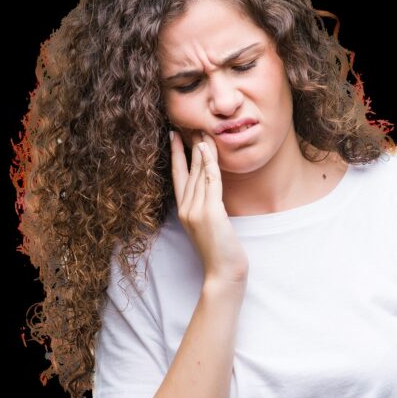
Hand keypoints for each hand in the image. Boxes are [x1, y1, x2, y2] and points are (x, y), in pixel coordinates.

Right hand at [168, 128, 248, 285]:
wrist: (223, 273)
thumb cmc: (220, 253)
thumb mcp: (209, 227)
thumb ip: (206, 208)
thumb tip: (211, 192)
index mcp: (184, 212)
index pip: (177, 177)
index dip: (176, 155)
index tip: (174, 135)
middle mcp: (186, 209)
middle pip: (186, 170)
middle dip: (188, 146)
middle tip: (189, 124)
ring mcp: (196, 211)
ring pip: (198, 173)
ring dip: (200, 150)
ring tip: (202, 131)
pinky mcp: (211, 213)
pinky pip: (210, 182)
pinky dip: (209, 164)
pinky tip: (209, 149)